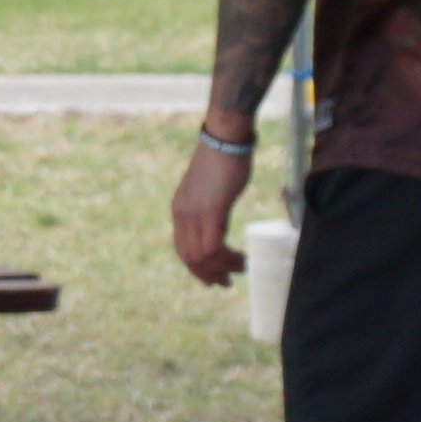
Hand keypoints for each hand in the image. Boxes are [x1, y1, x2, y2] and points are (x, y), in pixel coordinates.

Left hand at [171, 134, 254, 287]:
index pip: (182, 248)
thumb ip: (210, 209)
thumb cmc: (224, 159)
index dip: (196, 267)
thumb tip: (218, 222)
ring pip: (200, 257)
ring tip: (239, 271)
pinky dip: (226, 259)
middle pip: (188, 258)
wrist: (225, 138)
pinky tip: (240, 259)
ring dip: (220, 269)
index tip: (212, 276)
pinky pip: (213, 247)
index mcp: (180, 210)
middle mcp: (182, 215)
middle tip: (225, 283)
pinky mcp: (211, 211)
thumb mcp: (211, 191)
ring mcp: (194, 214)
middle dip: (206, 275)